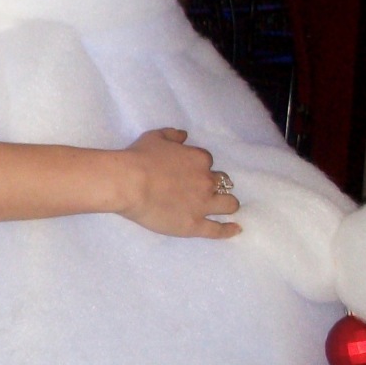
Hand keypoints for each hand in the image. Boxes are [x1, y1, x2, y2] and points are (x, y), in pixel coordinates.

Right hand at [116, 128, 240, 238]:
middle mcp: (206, 181)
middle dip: (215, 185)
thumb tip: (184, 135)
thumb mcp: (155, 137)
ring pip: (229, 205)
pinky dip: (229, 230)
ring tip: (223, 207)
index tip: (189, 172)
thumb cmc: (139, 158)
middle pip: (222, 182)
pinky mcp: (195, 225)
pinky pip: (218, 230)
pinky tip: (236, 229)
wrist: (129, 183)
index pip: (207, 162)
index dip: (199, 167)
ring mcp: (203, 205)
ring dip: (227, 204)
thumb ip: (172, 135)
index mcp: (199, 159)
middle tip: (203, 190)